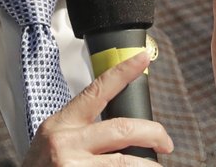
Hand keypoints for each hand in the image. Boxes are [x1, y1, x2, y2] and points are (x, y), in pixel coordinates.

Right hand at [22, 51, 173, 165]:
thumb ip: (79, 131)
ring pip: (126, 162)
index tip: (142, 59)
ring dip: (147, 165)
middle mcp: (66, 144)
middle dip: (153, 133)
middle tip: (165, 141)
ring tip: (154, 166)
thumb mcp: (50, 143)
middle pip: (123, 129)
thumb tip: (118, 129)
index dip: (123, 72)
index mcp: (61, 125)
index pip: (97, 90)